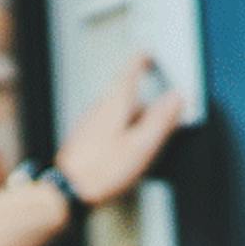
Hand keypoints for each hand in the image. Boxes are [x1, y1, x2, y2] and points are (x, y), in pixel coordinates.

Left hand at [53, 54, 186, 204]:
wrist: (68, 191)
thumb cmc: (101, 170)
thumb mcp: (141, 145)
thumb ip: (161, 119)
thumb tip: (176, 98)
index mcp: (115, 103)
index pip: (130, 70)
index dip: (142, 60)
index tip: (150, 55)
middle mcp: (99, 108)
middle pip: (125, 93)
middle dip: (145, 99)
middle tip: (161, 111)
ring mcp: (89, 123)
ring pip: (117, 112)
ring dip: (133, 118)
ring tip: (145, 139)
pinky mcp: (83, 139)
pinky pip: (107, 127)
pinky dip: (121, 132)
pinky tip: (125, 152)